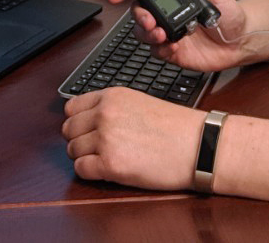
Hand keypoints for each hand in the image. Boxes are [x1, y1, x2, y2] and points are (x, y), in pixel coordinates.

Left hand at [61, 86, 205, 189]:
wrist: (200, 145)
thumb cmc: (177, 128)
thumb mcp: (140, 103)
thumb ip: (112, 108)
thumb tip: (87, 120)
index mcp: (112, 96)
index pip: (71, 107)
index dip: (78, 122)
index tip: (87, 131)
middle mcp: (105, 114)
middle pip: (68, 130)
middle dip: (80, 141)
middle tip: (98, 149)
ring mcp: (106, 139)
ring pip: (72, 151)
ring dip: (85, 158)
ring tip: (109, 159)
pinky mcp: (110, 164)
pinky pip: (81, 170)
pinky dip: (91, 173)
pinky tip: (110, 170)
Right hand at [107, 0, 257, 71]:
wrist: (242, 41)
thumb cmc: (230, 15)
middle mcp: (166, 13)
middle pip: (138, 11)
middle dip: (138, 14)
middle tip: (148, 18)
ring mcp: (168, 32)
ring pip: (143, 32)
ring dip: (147, 32)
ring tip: (160, 32)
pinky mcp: (173, 51)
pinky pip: (158, 51)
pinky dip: (161, 48)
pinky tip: (172, 44)